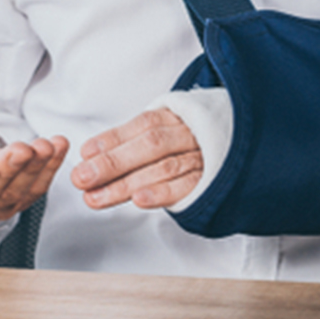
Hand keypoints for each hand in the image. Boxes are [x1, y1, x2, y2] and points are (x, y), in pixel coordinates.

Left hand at [70, 108, 202, 210]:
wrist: (237, 148)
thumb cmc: (187, 145)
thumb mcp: (161, 133)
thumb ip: (127, 142)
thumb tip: (89, 154)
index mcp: (174, 118)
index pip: (141, 126)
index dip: (112, 140)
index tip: (85, 155)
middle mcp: (188, 135)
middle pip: (149, 146)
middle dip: (112, 163)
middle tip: (82, 178)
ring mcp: (201, 158)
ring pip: (163, 168)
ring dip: (126, 184)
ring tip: (97, 197)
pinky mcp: (211, 183)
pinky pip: (186, 187)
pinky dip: (162, 193)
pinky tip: (139, 200)